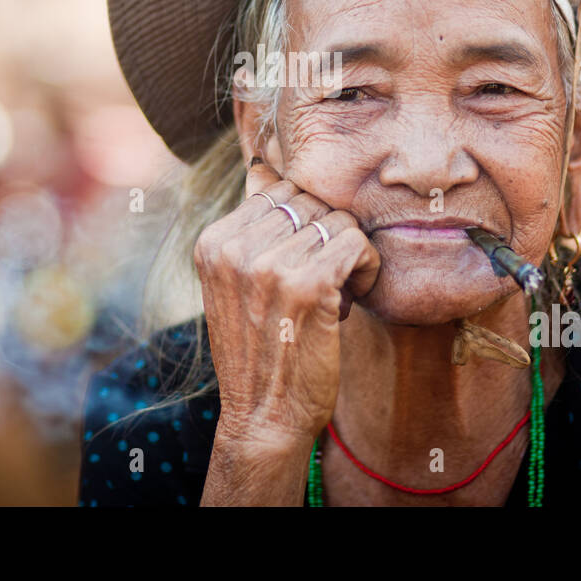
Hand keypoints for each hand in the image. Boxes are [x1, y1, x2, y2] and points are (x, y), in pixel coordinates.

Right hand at [192, 157, 380, 448]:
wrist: (263, 417)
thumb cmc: (260, 348)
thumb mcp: (236, 283)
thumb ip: (249, 227)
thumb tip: (263, 162)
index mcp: (213, 242)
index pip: (277, 189)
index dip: (306, 219)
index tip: (308, 258)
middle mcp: (234, 248)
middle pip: (310, 200)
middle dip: (329, 234)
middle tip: (329, 277)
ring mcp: (269, 266)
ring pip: (338, 220)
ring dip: (350, 254)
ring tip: (339, 291)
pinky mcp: (308, 285)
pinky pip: (356, 244)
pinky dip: (367, 268)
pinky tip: (354, 297)